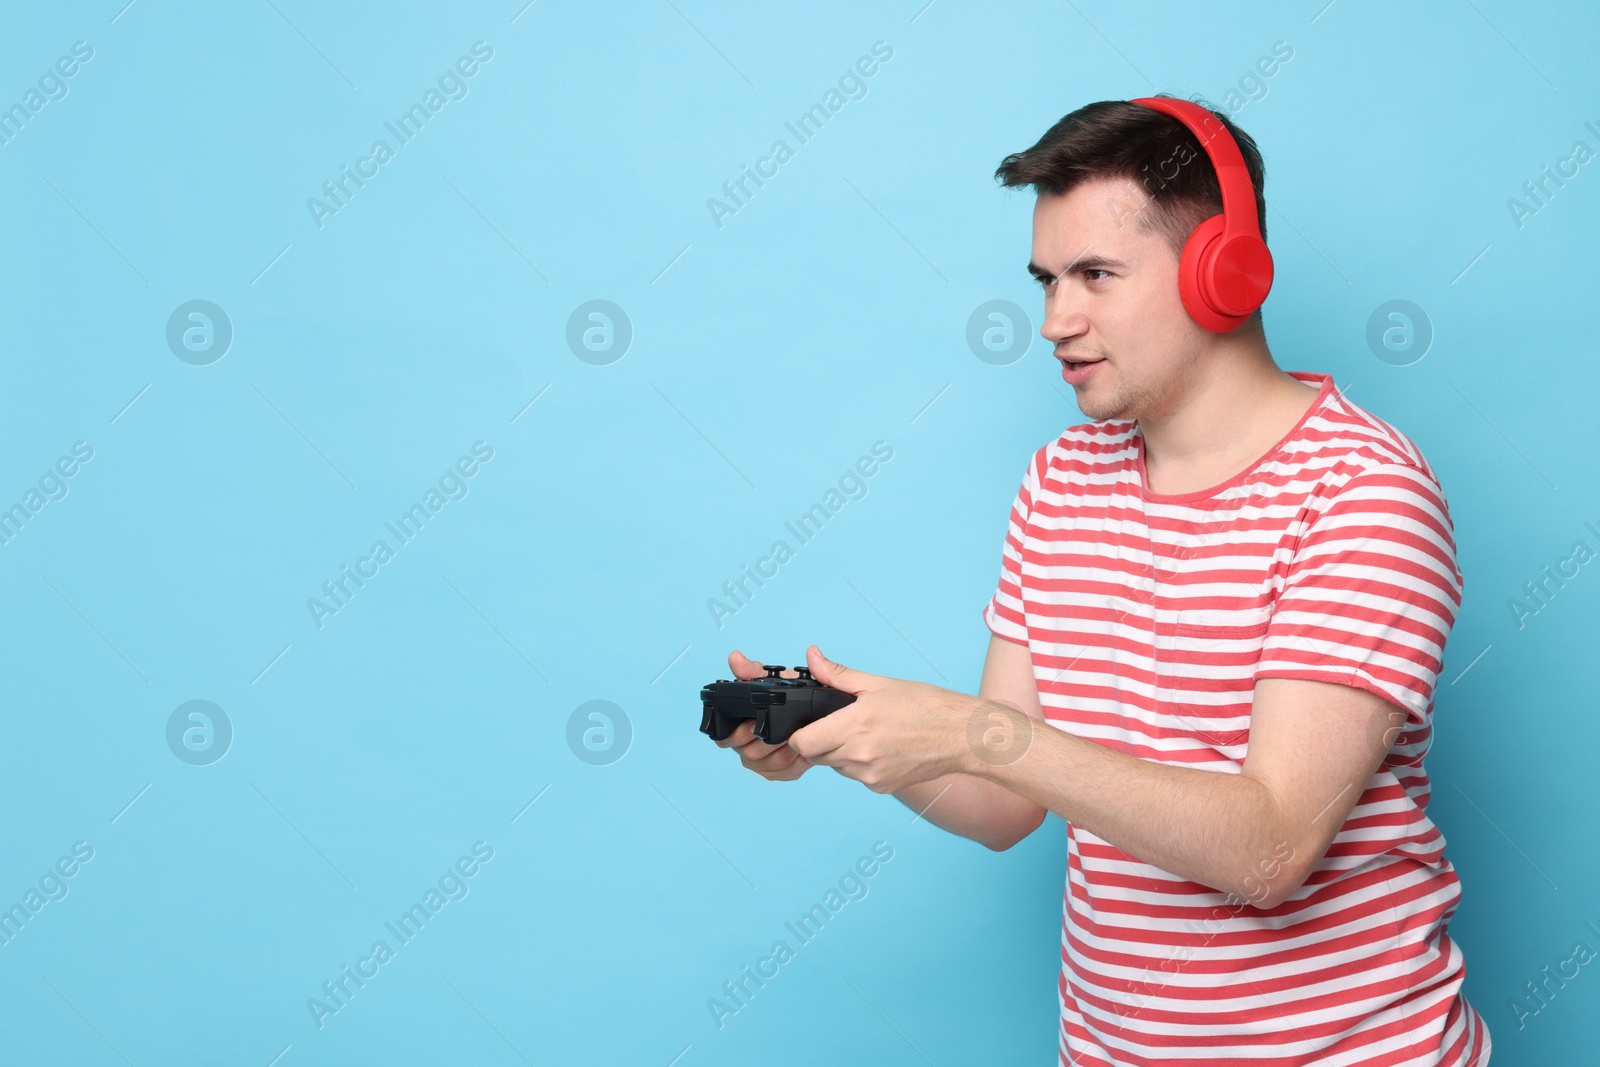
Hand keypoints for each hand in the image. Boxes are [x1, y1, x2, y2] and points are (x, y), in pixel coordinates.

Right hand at [715, 650, 813, 781]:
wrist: (816, 710)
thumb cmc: (789, 693)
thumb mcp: (772, 679)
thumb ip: (752, 670)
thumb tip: (735, 658)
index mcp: (736, 722)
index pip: (723, 737)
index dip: (736, 733)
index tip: (753, 724)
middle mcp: (744, 744)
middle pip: (747, 754)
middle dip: (766, 742)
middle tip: (784, 731)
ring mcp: (760, 760)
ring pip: (766, 766)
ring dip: (784, 752)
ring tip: (797, 737)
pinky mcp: (778, 771)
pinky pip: (782, 774)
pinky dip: (795, 764)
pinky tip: (805, 752)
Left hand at [785, 644, 968, 793]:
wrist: (959, 735)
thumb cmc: (926, 706)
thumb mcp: (878, 683)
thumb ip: (837, 674)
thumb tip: (812, 658)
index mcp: (855, 726)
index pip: (802, 743)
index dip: (800, 733)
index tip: (809, 724)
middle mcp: (859, 756)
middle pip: (816, 756)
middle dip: (821, 740)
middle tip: (842, 723)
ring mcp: (870, 776)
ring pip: (836, 767)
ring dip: (840, 753)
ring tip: (867, 733)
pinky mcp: (881, 787)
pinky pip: (856, 776)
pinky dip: (860, 764)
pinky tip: (880, 747)